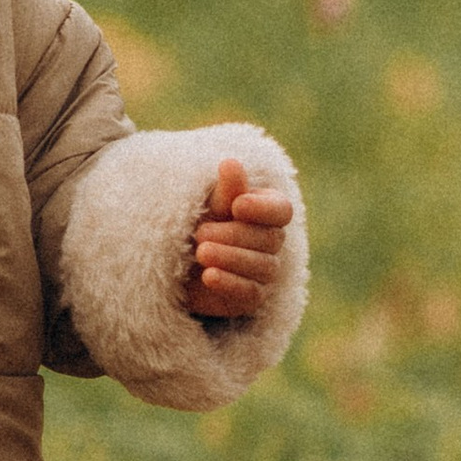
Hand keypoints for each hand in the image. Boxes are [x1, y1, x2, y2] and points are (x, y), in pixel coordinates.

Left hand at [183, 155, 293, 317]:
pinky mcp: (252, 297)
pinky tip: (209, 276)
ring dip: (230, 258)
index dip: (262, 209)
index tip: (237, 206)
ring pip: (262, 266)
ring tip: (201, 252)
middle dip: (233, 235)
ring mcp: (265, 271)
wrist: (179, 261)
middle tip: (200, 233)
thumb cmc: (199, 223)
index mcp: (267, 212)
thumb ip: (225, 190)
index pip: (281, 210)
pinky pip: (250, 293)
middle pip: (269, 239)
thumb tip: (231, 162)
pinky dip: (229, 283)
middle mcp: (272, 241)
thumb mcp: (209, 204)